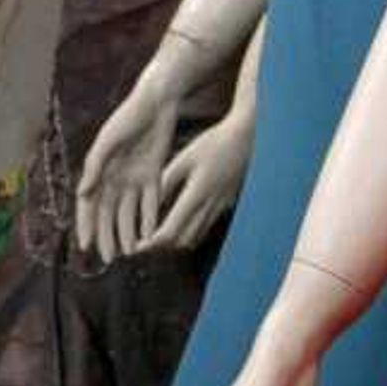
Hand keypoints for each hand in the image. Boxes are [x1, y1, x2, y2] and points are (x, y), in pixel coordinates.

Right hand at [72, 58, 185, 261]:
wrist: (157, 102)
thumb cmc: (128, 117)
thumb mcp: (108, 141)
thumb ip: (95, 167)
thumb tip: (82, 193)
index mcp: (100, 170)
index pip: (90, 205)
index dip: (87, 226)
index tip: (87, 247)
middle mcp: (115, 177)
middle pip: (109, 214)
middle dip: (108, 236)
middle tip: (110, 260)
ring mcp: (135, 177)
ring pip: (129, 212)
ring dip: (128, 232)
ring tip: (130, 253)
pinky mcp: (154, 174)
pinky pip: (150, 203)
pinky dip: (149, 218)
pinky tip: (150, 236)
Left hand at [148, 108, 255, 252]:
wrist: (247, 139)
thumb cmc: (214, 143)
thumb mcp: (185, 158)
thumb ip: (167, 181)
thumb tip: (150, 202)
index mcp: (197, 194)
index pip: (171, 230)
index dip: (153, 242)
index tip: (139, 245)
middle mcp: (210, 206)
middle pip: (182, 240)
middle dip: (162, 245)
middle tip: (145, 243)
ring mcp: (221, 207)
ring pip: (196, 236)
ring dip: (177, 240)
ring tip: (159, 235)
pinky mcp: (227, 204)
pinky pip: (206, 226)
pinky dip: (191, 231)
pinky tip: (182, 224)